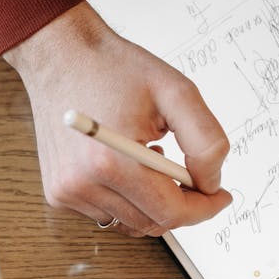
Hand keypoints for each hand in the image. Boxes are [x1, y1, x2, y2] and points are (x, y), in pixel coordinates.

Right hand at [3, 2, 231, 236]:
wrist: (61, 55)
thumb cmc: (114, 68)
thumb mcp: (177, 92)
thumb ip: (206, 142)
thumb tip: (210, 183)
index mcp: (112, 162)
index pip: (170, 212)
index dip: (203, 209)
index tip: (219, 196)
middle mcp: (83, 184)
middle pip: (151, 223)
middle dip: (182, 206)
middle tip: (194, 178)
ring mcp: (67, 192)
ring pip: (131, 222)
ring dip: (152, 202)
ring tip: (151, 161)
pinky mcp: (59, 193)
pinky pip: (107, 213)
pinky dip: (127, 199)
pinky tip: (127, 166)